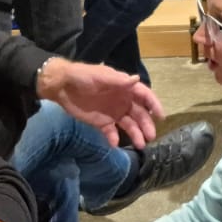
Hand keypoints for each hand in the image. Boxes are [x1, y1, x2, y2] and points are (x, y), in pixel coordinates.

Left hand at [36, 59, 162, 148]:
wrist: (61, 86)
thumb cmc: (82, 76)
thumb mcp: (100, 75)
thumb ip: (117, 80)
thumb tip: (136, 79)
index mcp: (124, 87)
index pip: (144, 95)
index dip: (154, 104)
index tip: (161, 116)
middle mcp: (122, 101)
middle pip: (139, 114)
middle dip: (146, 125)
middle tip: (151, 137)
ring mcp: (112, 113)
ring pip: (129, 125)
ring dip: (135, 134)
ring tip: (140, 145)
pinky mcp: (101, 123)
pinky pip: (111, 133)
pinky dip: (115, 139)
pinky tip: (115, 144)